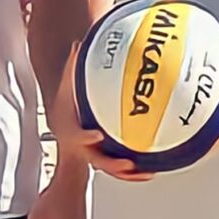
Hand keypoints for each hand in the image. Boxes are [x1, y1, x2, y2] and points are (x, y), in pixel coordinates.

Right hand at [46, 63, 146, 182]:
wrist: (65, 125)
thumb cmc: (69, 104)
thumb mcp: (68, 85)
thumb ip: (74, 68)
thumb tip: (78, 44)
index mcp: (72, 130)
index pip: (76, 136)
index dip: (86, 137)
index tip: (98, 135)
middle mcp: (85, 147)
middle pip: (97, 160)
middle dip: (113, 164)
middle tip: (128, 164)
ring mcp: (97, 156)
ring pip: (112, 169)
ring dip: (129, 173)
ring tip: (147, 172)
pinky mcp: (108, 159)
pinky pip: (122, 168)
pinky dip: (137, 170)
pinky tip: (154, 169)